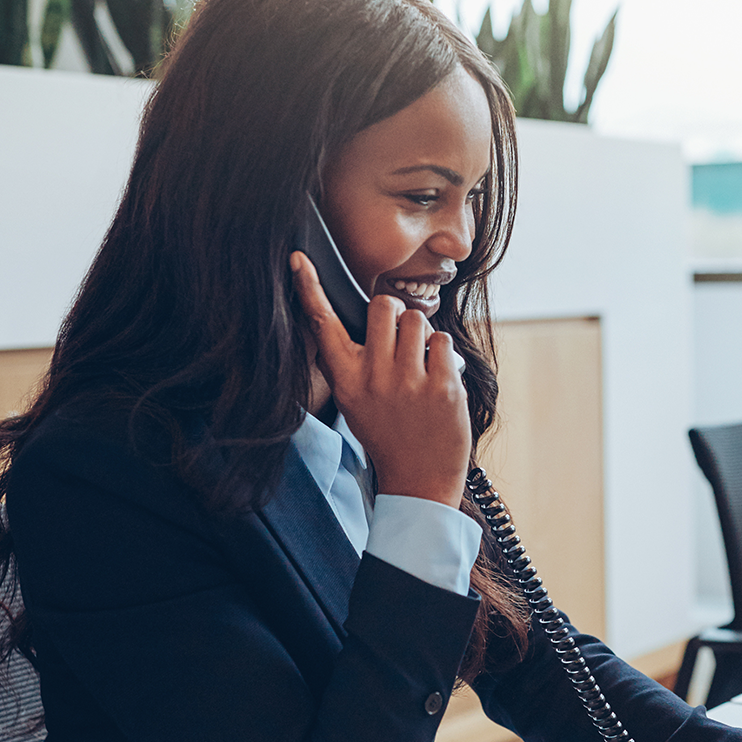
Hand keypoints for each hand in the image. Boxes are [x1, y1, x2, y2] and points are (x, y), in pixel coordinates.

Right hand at [292, 252, 468, 506]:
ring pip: (417, 319)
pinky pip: (443, 342)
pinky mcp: (442, 387)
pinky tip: (439, 380)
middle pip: (384, 305)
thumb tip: (343, 328)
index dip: (309, 289)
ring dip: (422, 335)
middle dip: (396, 312)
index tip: (298, 260)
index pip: (323, 326)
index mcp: (346, 380)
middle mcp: (373, 377)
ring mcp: (408, 381)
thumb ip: (349, 366)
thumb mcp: (354, 403)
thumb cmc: (387, 436)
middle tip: (400, 338)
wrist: (418, 481)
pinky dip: (443, 355)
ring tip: (420, 364)